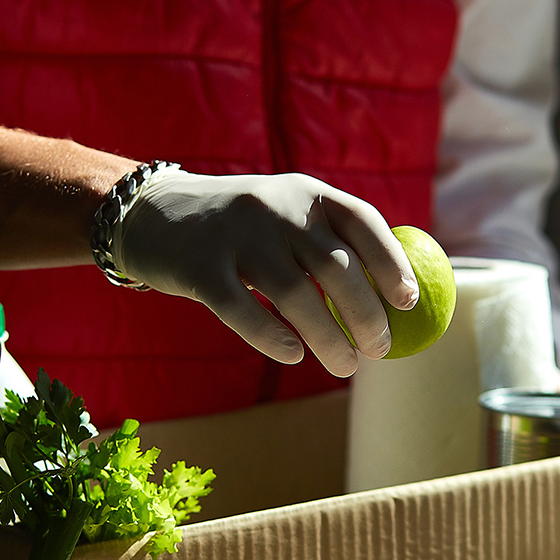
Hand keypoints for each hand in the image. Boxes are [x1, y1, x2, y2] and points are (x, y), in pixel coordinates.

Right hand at [112, 169, 418, 376]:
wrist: (151, 213)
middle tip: (381, 350)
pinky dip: (271, 337)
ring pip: (293, 294)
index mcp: (305, 192)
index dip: (392, 261)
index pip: (362, 220)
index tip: (409, 301)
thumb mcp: (285, 213)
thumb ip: (328, 241)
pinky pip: (241, 309)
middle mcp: (275, 207)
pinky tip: (292, 356)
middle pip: (334, 266)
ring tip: (345, 366)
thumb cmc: (238, 228)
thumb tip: (390, 297)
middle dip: (366, 315)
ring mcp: (235, 234)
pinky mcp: (198, 266)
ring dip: (327, 338)